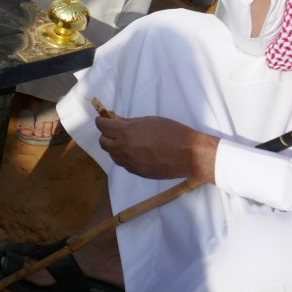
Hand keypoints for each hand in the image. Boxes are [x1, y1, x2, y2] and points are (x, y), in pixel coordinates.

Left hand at [96, 114, 216, 182]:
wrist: (189, 154)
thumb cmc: (172, 132)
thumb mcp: (149, 121)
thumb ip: (129, 122)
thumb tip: (115, 120)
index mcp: (126, 133)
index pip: (102, 126)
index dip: (101, 121)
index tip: (104, 119)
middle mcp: (123, 148)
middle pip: (103, 142)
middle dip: (106, 135)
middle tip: (114, 131)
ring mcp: (130, 163)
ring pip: (112, 155)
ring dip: (114, 147)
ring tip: (126, 142)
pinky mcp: (137, 172)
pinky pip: (124, 164)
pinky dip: (124, 157)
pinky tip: (135, 153)